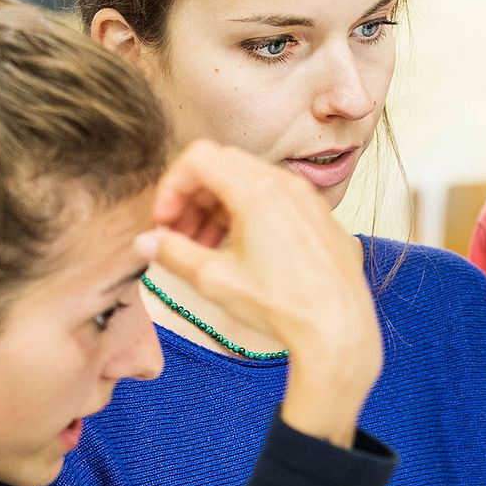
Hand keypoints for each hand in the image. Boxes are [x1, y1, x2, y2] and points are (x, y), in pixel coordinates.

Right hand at [142, 140, 379, 444]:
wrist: (339, 327)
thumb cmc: (283, 304)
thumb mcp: (214, 280)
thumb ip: (172, 254)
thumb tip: (146, 242)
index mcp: (256, 190)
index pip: (197, 158)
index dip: (171, 187)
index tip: (163, 222)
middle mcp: (285, 184)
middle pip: (222, 166)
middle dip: (192, 198)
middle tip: (178, 237)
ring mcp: (307, 199)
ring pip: (249, 183)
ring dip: (218, 208)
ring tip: (205, 250)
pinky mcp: (320, 217)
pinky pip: (276, 199)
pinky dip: (248, 214)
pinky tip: (240, 253)